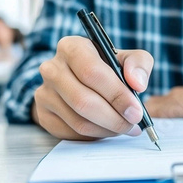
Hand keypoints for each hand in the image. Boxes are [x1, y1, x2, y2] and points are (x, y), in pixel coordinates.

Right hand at [33, 36, 153, 139]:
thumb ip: (139, 65)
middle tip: (134, 123)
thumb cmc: (110, 67)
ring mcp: (44, 93)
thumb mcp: (130, 58)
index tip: (136, 110)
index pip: (92, 73)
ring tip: (125, 126)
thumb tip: (137, 83)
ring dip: (107, 129)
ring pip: (78, 121)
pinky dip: (94, 135)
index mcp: (72, 47)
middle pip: (83, 101)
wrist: (86, 80)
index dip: (116, 94)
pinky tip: (108, 128)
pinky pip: (71, 133)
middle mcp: (52, 68)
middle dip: (114, 117)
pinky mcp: (43, 114)